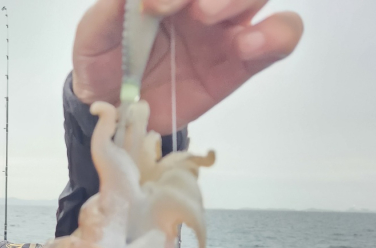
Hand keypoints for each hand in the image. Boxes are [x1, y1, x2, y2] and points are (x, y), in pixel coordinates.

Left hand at [72, 0, 303, 132]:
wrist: (112, 109)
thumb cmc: (104, 61)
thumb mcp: (95, 33)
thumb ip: (112, 10)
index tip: (152, 5)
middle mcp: (203, 2)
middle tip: (193, 10)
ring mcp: (226, 30)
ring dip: (238, 0)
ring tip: (208, 18)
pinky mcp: (241, 64)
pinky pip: (280, 40)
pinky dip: (276, 36)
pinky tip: (246, 47)